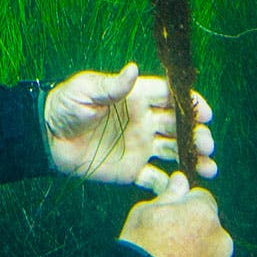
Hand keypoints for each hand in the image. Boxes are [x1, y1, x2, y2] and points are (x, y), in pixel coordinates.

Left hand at [45, 63, 216, 190]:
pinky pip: (154, 177)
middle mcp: (143, 121)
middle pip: (178, 126)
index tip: (206, 112)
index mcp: (136, 97)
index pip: (169, 97)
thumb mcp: (85, 90)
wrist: (46, 139)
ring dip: (192, 158)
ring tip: (210, 167)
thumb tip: (132, 69)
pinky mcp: (130, 169)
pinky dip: (169, 183)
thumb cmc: (65, 107)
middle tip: (207, 144)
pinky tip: (183, 187)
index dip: (190, 103)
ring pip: (173, 151)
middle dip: (196, 134)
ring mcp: (139, 145)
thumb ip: (111, 86)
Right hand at [119, 171, 232, 256]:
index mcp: (204, 214)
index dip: (185, 208)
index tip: (169, 221)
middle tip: (168, 250)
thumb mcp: (144, 214)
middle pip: (211, 230)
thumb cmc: (139, 253)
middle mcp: (222, 240)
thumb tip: (180, 180)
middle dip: (195, 235)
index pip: (202, 199)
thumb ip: (168, 196)